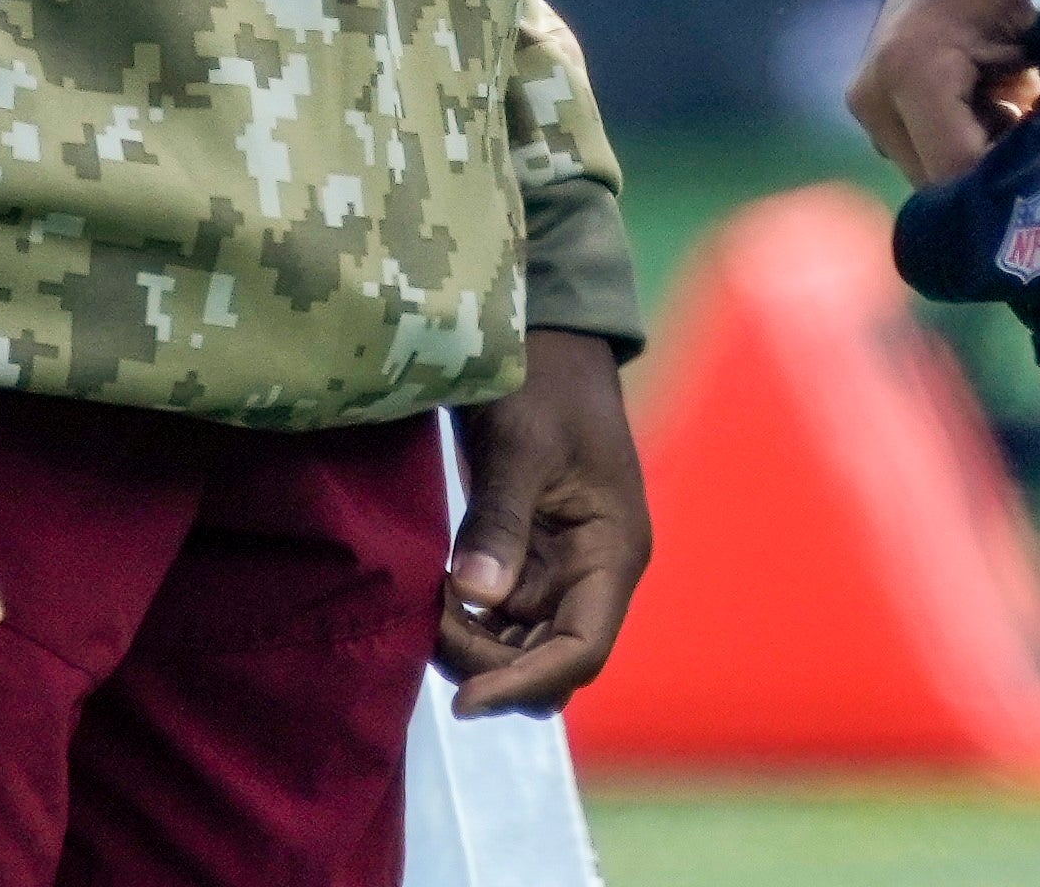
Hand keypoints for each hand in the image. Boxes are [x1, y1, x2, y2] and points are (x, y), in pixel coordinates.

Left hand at [439, 328, 649, 716]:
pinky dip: (464, 618)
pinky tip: (432, 587)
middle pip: (548, 663)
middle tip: (429, 618)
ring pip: (519, 648)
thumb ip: (500, 520)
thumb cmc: (542, 379)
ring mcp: (560, 570)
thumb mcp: (520, 444)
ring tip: (426, 595)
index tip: (463, 701)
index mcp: (613, 552)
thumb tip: (478, 594)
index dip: (525, 683)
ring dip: (472, 643)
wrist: (541, 337)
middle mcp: (593, 573)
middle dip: (489, 662)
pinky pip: (499, 617)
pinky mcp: (528, 558)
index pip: (581, 649)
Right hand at [847, 0, 1039, 187]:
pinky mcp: (878, 109)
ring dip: (990, 159)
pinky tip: (1006, 104)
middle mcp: (876, 93)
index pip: (959, 175)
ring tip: (1029, 106)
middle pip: (946, 185)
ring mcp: (870, 105)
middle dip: (1004, 173)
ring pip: (939, 177)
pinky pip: (931, 156)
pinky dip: (974, 144)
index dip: (1017, 185)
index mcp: (913, 65)